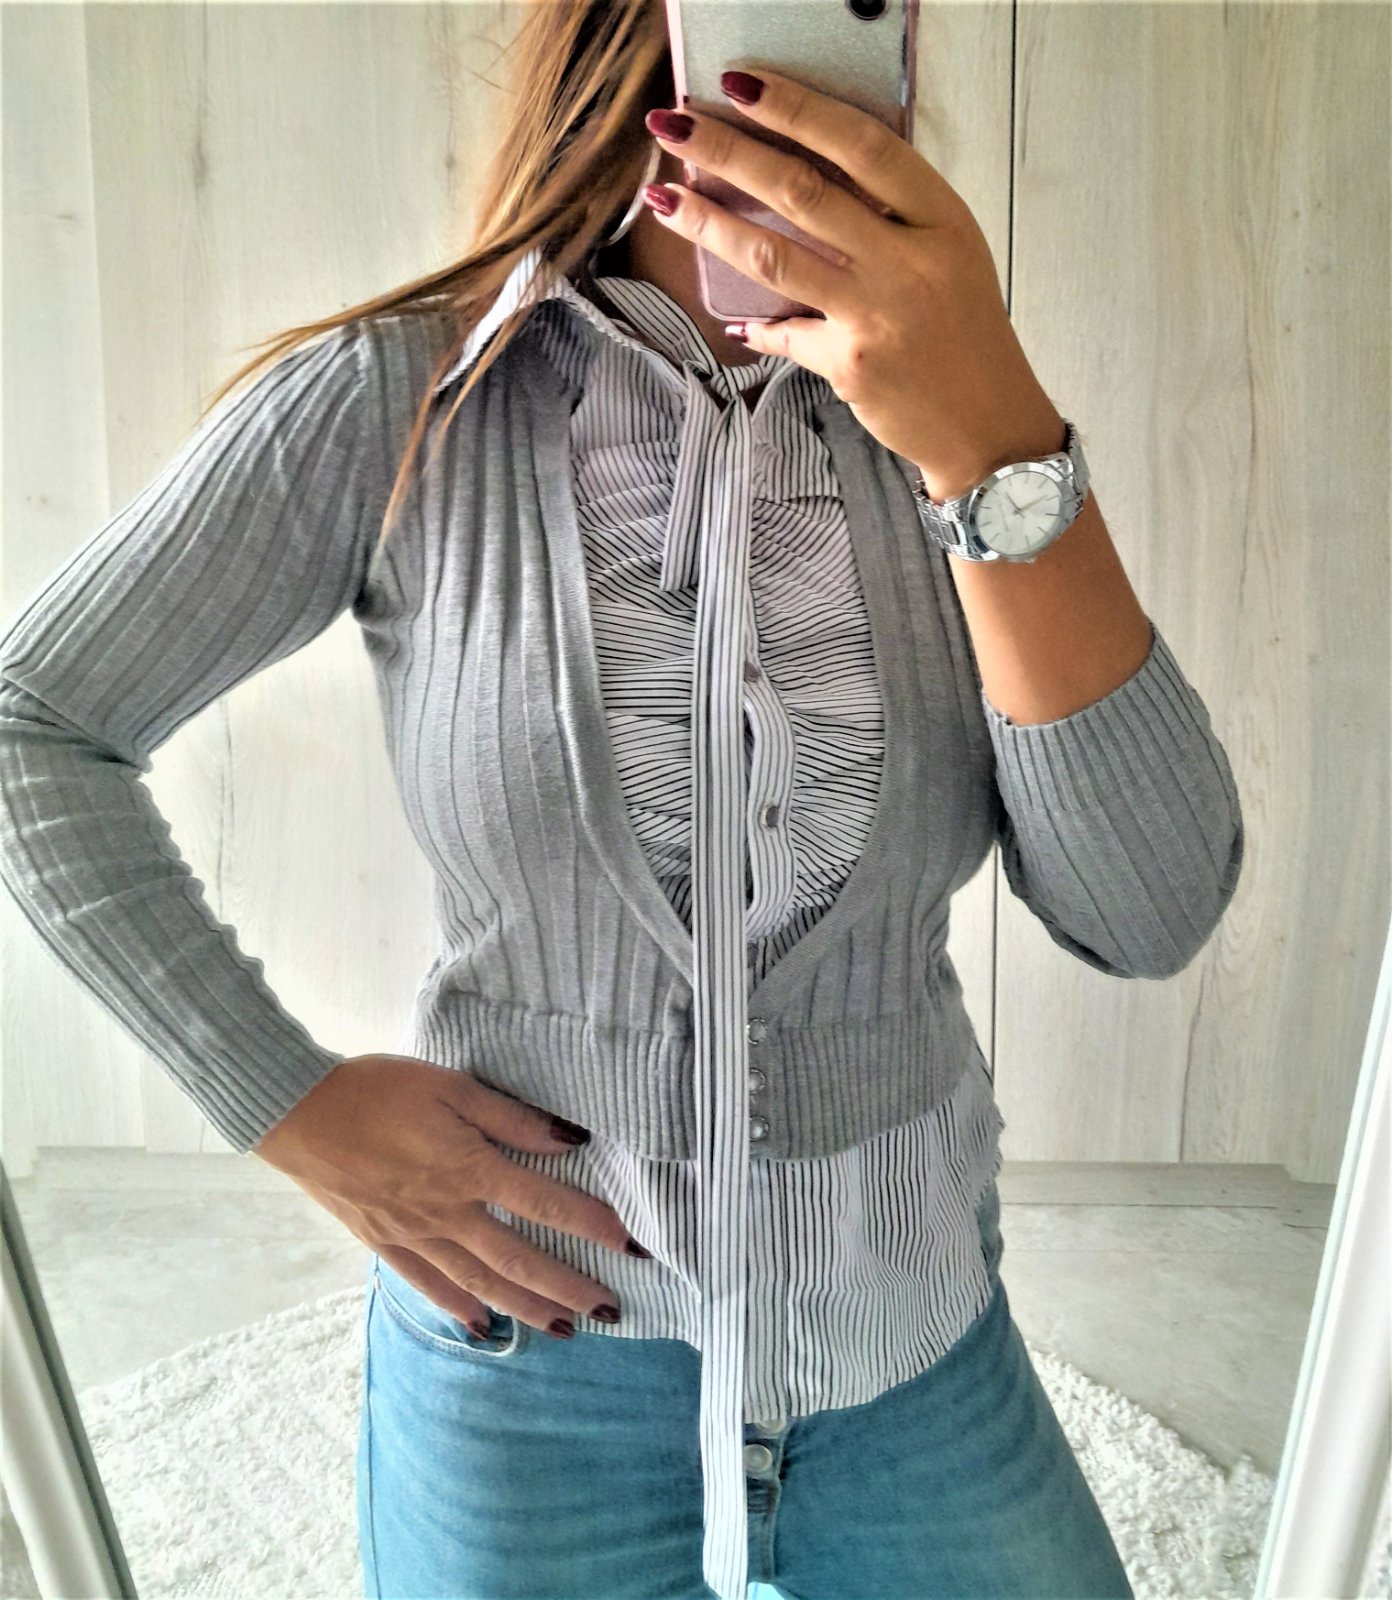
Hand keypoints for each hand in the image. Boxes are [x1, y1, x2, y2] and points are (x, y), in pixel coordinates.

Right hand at [252, 1055, 647, 1337]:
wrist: (299, 1112)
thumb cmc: (379, 1088)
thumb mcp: (452, 1086)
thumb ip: (510, 1118)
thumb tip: (569, 1140)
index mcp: (469, 1169)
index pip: (545, 1203)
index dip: (592, 1224)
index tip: (631, 1245)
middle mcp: (447, 1213)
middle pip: (519, 1259)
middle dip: (568, 1287)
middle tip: (609, 1311)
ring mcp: (414, 1235)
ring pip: (480, 1283)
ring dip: (526, 1308)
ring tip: (565, 1329)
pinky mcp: (384, 1244)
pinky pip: (429, 1285)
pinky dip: (459, 1309)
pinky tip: (484, 1327)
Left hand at [641, 66, 1064, 499]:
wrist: (989, 425)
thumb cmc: (966, 333)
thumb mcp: (951, 255)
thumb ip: (895, 216)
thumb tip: (816, 176)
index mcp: (940, 219)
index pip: (861, 145)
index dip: (797, 109)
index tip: (742, 86)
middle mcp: (909, 261)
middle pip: (801, 190)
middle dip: (728, 152)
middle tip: (675, 124)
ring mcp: (876, 314)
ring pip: (774, 256)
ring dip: (710, 223)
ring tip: (665, 198)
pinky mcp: (849, 363)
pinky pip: (786, 332)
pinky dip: (759, 327)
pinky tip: (737, 322)